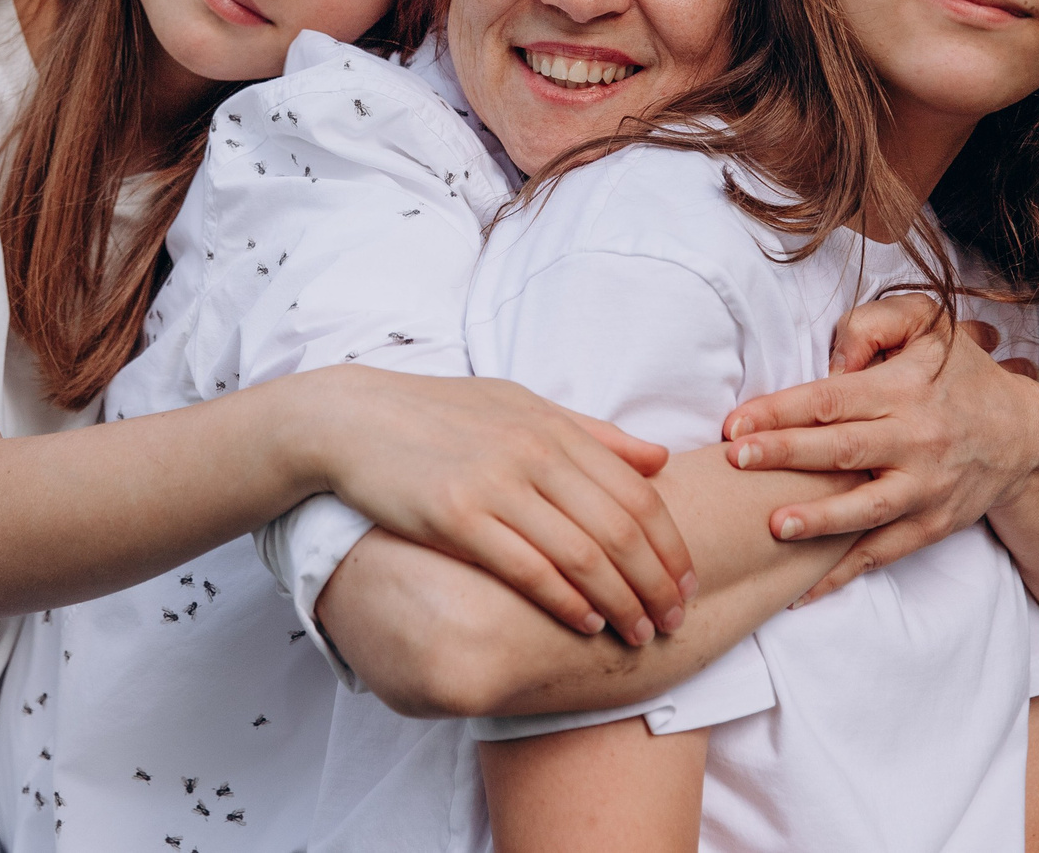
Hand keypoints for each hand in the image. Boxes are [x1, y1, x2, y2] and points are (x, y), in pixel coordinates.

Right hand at [304, 366, 696, 645]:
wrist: (352, 419)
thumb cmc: (437, 414)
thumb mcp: (518, 405)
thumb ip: (590, 433)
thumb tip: (657, 459)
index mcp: (552, 428)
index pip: (637, 494)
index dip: (670, 545)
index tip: (685, 581)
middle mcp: (532, 454)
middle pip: (620, 530)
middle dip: (657, 583)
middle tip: (675, 619)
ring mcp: (495, 485)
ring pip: (583, 555)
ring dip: (621, 602)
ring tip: (639, 633)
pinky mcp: (455, 516)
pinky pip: (528, 569)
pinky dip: (566, 602)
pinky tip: (586, 624)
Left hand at [719, 293, 1038, 603]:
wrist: (1025, 434)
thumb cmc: (959, 374)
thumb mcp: (927, 326)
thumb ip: (873, 326)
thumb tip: (833, 360)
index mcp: (903, 389)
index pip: (833, 399)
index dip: (782, 410)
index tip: (737, 422)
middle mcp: (916, 440)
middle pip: (843, 449)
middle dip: (786, 454)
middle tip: (737, 460)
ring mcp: (926, 488)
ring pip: (868, 507)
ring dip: (820, 520)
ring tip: (774, 526)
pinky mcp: (933, 524)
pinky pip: (886, 552)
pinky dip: (846, 573)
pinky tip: (804, 592)